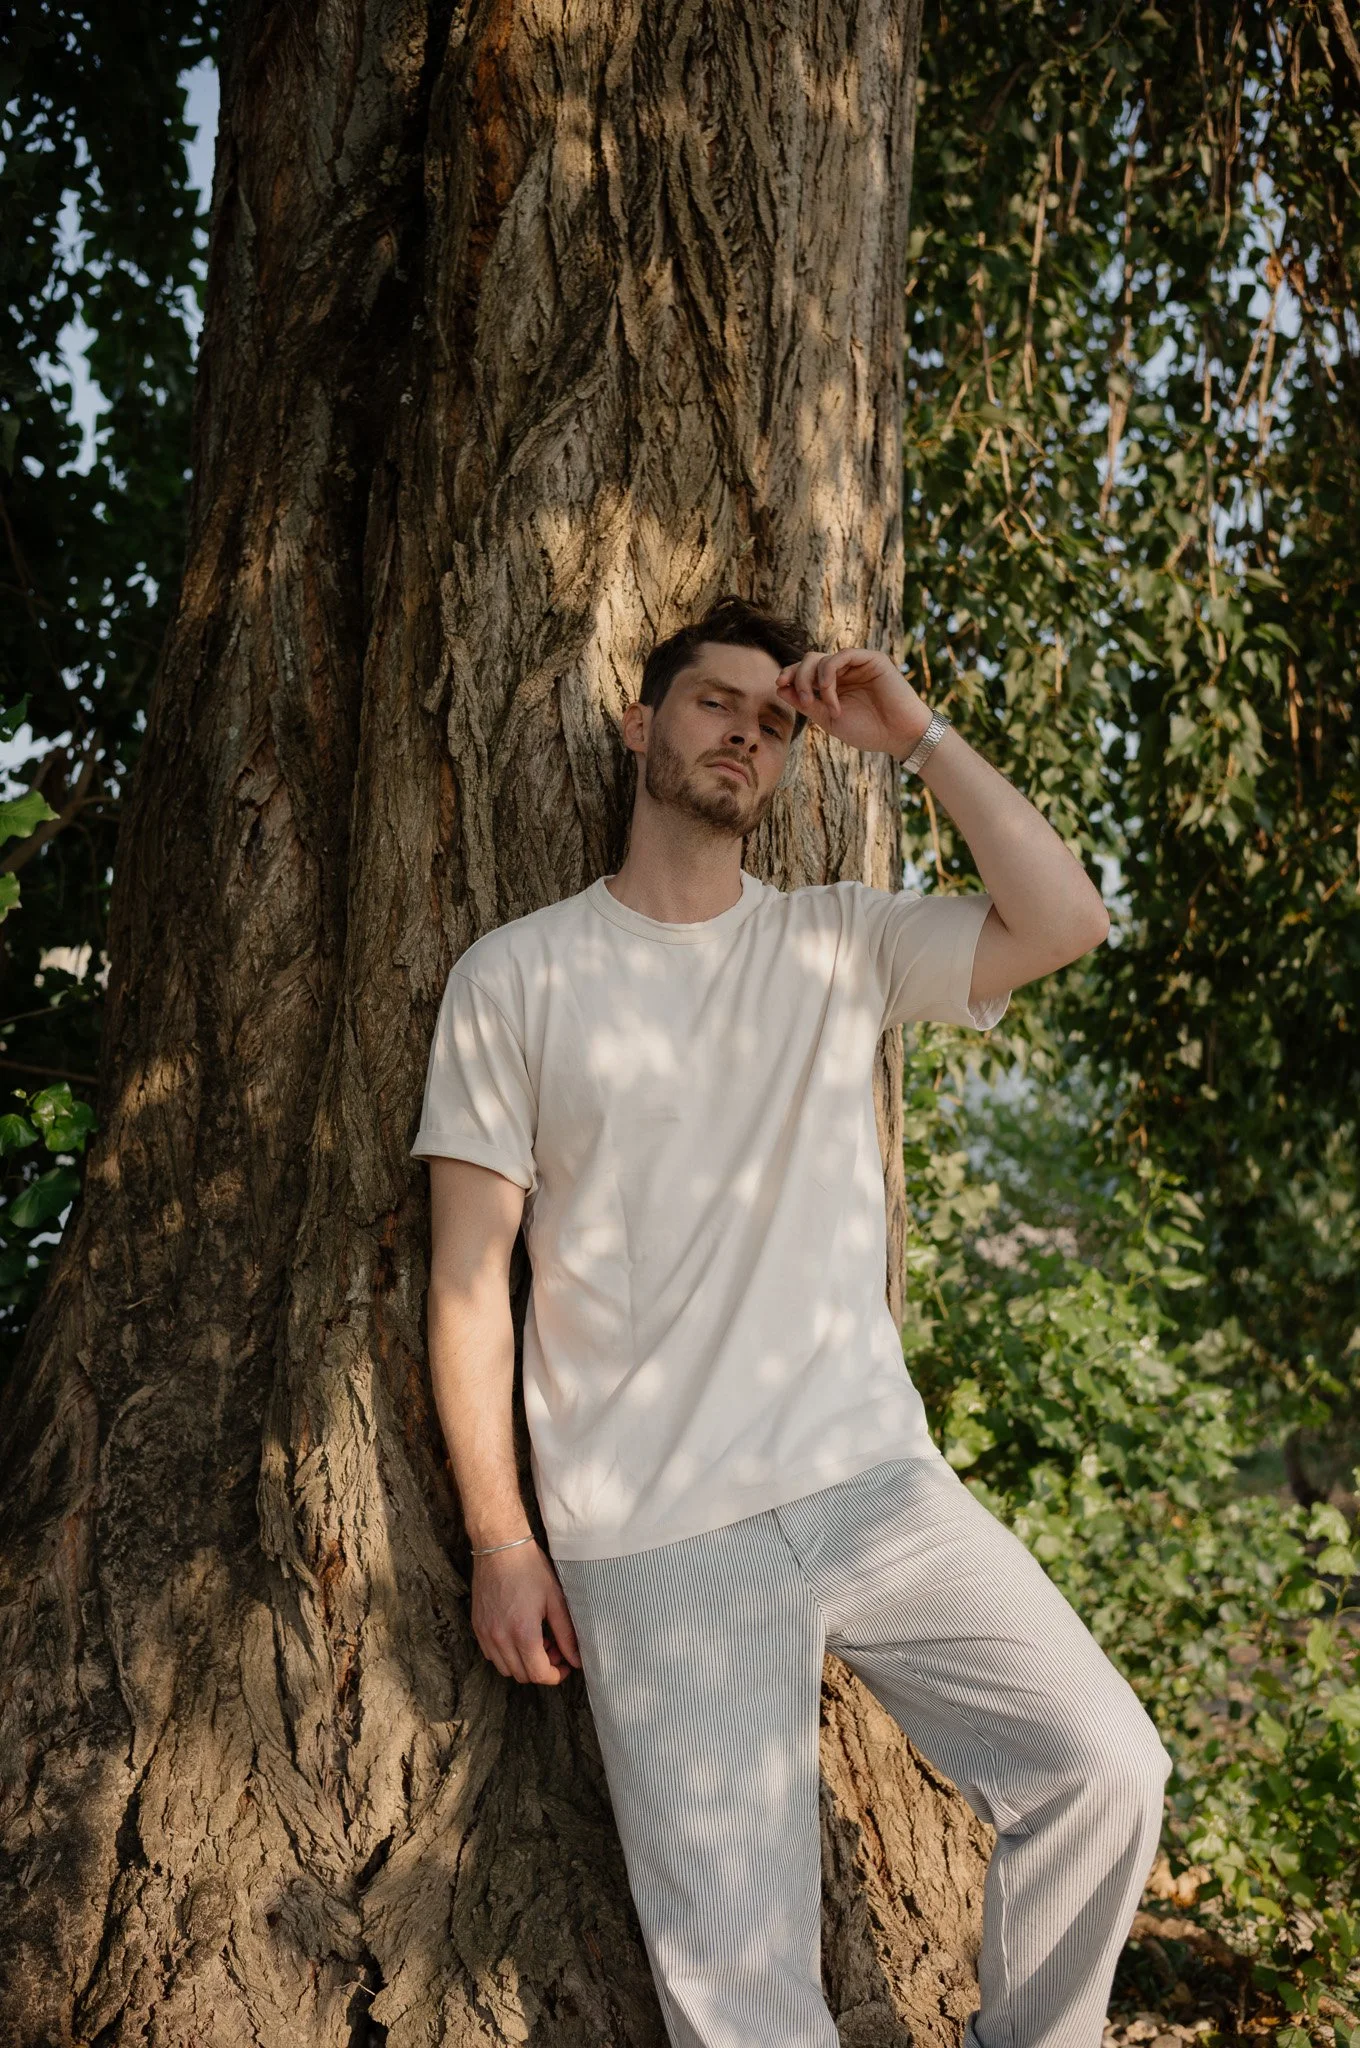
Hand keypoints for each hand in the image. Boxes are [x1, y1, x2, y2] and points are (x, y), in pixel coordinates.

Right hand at [470, 1539, 582, 1684]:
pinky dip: (506, 1654)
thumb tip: (576, 1660)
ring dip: (523, 1662)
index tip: (565, 1665)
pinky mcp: (477, 1626)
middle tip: (554, 1647)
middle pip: (522, 1675)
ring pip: (505, 1668)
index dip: (555, 1675)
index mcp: (523, 1633)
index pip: (538, 1674)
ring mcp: (485, 1633)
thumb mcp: (555, 1600)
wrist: (500, 1547)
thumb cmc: (529, 1568)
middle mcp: (500, 1638)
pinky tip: (518, 1634)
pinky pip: (491, 1655)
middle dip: (542, 1668)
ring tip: (536, 1640)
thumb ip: (566, 1634)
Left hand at [775, 648, 932, 757]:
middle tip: (802, 699)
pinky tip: (831, 696)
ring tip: (827, 706)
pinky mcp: (871, 659)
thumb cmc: (868, 731)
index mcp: (833, 684)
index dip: (789, 674)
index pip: (804, 670)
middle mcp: (843, 670)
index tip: (779, 685)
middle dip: (798, 676)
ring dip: (814, 682)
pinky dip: (829, 675)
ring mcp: (857, 663)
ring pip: (821, 657)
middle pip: (808, 659)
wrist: (899, 736)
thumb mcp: (828, 719)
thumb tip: (779, 688)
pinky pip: (842, 656)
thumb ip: (806, 703)